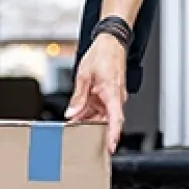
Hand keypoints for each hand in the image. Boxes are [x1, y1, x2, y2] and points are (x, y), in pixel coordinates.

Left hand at [65, 34, 127, 153]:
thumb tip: (72, 113)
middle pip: (106, 121)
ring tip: (74, 126)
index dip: (113, 135)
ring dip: (89, 121)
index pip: (116, 120)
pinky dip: (89, 113)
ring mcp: (112, 97)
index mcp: (112, 93)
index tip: (109, 147)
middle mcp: (115, 98)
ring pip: (101, 116)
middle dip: (93, 131)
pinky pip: (100, 108)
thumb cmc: (102, 54)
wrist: (110, 41)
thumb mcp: (84, 76)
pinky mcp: (108, 94)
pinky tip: (78, 116)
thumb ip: (78, 97)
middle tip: (79, 138)